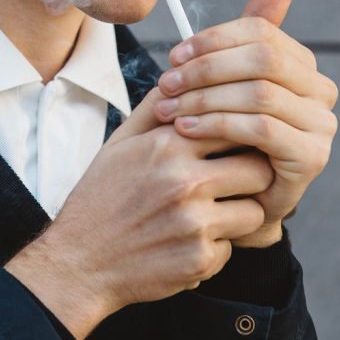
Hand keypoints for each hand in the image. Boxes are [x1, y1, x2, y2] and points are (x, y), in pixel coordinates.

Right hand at [5, 89, 273, 338]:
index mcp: (166, 146)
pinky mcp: (200, 260)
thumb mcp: (119, 144)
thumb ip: (155, 108)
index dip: (244, 136)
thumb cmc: (100, 197)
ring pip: (257, 212)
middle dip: (254, 175)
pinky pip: (234, 248)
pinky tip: (188, 242)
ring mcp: (194, 224)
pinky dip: (217, 247)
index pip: (237, 126)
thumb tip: (183, 77)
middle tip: (239, 182)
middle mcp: (184, 182)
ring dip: (241, 214)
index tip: (238, 146)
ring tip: (215, 214)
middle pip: (260, 170)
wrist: (79, 262)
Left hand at [153, 0, 338, 246]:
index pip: (260, 32)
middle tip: (165, 83)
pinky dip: (217, 124)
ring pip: (260, 91)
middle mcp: (320, 90)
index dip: (213, 39)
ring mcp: (322, 125)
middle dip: (207, 68)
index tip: (173, 56)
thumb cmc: (221, 136)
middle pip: (262, 58)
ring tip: (168, 108)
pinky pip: (262, 128)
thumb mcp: (223, 83)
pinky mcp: (312, 157)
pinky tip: (185, 129)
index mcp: (300, 65)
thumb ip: (243, 35)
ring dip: (205, 97)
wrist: (225, 201)